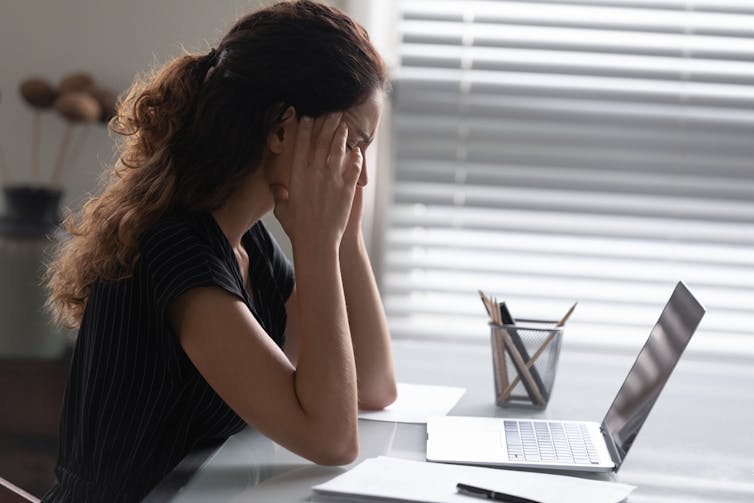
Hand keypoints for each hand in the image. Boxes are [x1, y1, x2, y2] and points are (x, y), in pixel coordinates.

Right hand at [272, 113, 363, 249]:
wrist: (316, 242)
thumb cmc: (297, 228)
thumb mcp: (282, 210)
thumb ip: (279, 195)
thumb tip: (276, 187)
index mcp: (297, 176)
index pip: (300, 146)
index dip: (304, 129)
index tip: (307, 116)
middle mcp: (314, 174)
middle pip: (321, 143)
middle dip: (326, 124)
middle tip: (332, 112)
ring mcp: (332, 180)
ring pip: (337, 151)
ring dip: (341, 136)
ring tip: (344, 125)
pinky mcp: (347, 189)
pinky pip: (353, 168)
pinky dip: (356, 158)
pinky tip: (357, 151)